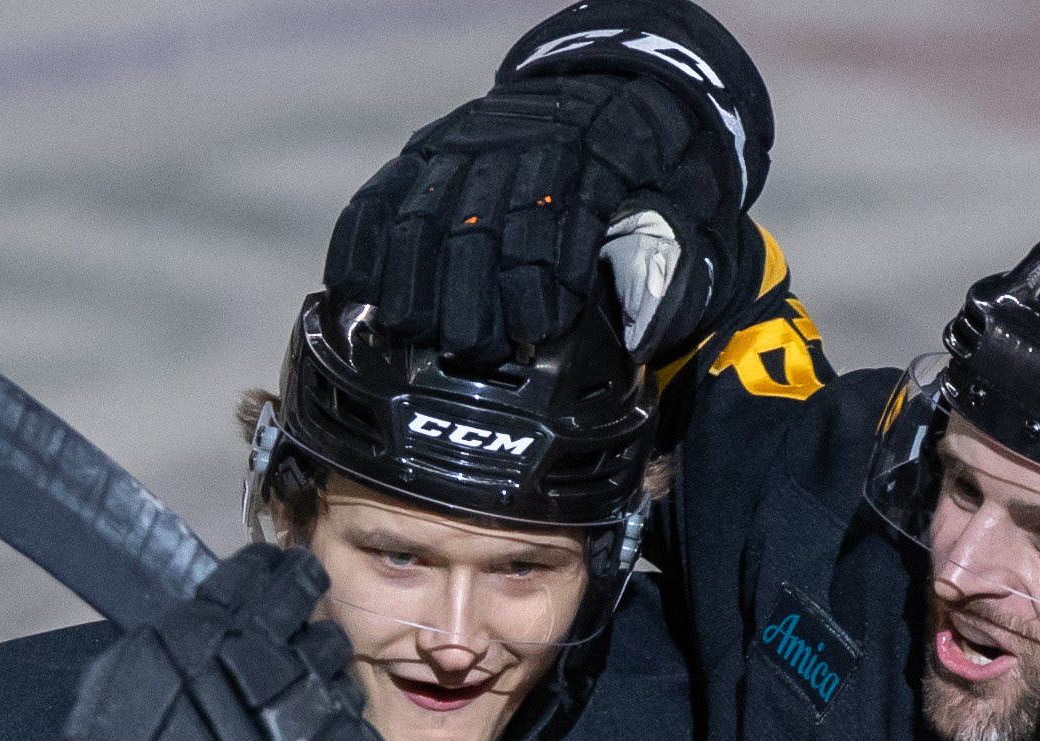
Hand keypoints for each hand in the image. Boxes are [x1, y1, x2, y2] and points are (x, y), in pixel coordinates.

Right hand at [0, 544, 383, 740]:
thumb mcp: (130, 671)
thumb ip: (185, 634)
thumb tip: (216, 616)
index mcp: (219, 623)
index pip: (275, 573)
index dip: (284, 577)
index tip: (287, 584)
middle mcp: (277, 657)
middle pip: (323, 628)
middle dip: (311, 646)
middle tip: (290, 674)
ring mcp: (318, 713)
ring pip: (347, 683)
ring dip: (328, 699)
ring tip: (300, 729)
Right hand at [327, 1, 768, 365]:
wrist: (618, 91)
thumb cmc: (652, 175)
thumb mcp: (687, 214)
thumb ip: (668, 274)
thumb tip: (640, 335)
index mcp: (589, 163)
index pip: (550, 226)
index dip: (537, 284)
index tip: (536, 330)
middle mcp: (518, 150)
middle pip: (476, 228)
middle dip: (468, 298)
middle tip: (469, 351)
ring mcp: (467, 149)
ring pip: (421, 214)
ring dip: (411, 281)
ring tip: (411, 333)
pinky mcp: (430, 151)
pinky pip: (381, 195)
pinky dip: (360, 243)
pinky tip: (352, 290)